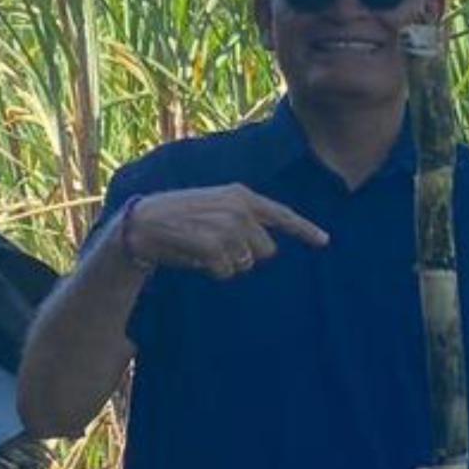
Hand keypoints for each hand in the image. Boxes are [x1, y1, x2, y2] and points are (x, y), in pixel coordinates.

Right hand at [120, 185, 328, 280]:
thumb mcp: (216, 206)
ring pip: (246, 263)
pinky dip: (214, 271)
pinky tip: (197, 258)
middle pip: (266, 249)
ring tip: (204, 249)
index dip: (305, 229)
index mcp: (242, 196)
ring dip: (228, 264)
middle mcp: (240, 209)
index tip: (325, 241)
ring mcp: (228, 228)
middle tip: (218, 246)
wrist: (143, 222)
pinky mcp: (214, 246)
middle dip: (247, 254)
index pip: (282, 214)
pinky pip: (227, 272)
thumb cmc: (180, 217)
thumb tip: (267, 247)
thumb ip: (244, 219)